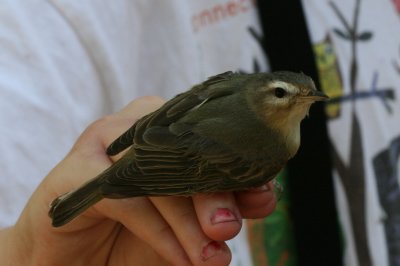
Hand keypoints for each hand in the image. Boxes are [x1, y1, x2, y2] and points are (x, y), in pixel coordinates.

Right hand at [0, 96, 275, 265]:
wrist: (74, 256)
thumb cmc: (133, 232)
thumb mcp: (185, 223)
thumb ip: (221, 206)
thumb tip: (266, 196)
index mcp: (164, 130)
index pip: (210, 138)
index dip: (239, 168)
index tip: (261, 200)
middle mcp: (136, 127)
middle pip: (184, 149)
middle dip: (214, 193)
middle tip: (229, 230)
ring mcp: (102, 144)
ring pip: (155, 170)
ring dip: (187, 219)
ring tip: (210, 256)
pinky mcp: (75, 172)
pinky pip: (125, 196)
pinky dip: (156, 230)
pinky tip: (177, 255)